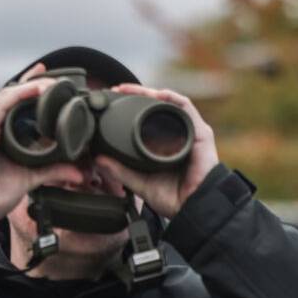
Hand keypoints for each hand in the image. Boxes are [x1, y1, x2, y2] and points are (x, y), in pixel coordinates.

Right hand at [0, 63, 85, 222]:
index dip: (31, 88)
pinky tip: (33, 91)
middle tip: (58, 79)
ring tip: (51, 84)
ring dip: (30, 87)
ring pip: (7, 96)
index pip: (15, 103)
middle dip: (34, 83)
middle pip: (11, 94)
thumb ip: (53, 171)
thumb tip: (78, 172)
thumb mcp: (31, 178)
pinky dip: (17, 96)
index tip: (54, 81)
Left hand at [93, 84, 218, 218]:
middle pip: (156, 107)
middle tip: (117, 90)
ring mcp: (188, 132)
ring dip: (150, 93)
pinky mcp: (200, 133)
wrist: (194, 208)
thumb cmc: (172, 198)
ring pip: (169, 104)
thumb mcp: (138, 182)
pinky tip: (158, 94)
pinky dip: (171, 98)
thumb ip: (119, 171)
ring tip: (132, 89)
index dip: (129, 108)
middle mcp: (176, 135)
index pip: (146, 120)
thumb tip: (98, 159)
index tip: (111, 102)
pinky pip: (186, 108)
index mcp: (162, 145)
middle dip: (137, 95)